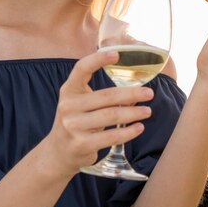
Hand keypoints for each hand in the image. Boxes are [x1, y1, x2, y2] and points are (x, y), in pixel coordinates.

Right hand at [45, 50, 154, 176]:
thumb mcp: (82, 104)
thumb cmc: (77, 122)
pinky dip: (128, 132)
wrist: (58, 152)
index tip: (117, 54)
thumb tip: (136, 92)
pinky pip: (111, 136)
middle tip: (149, 93)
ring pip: (111, 115)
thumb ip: (102, 96)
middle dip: (132, 94)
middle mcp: (68, 106)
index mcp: (69, 90)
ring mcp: (73, 126)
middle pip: (107, 96)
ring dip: (134, 113)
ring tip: (147, 111)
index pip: (81, 69)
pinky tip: (139, 128)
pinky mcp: (81, 144)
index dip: (98, 60)